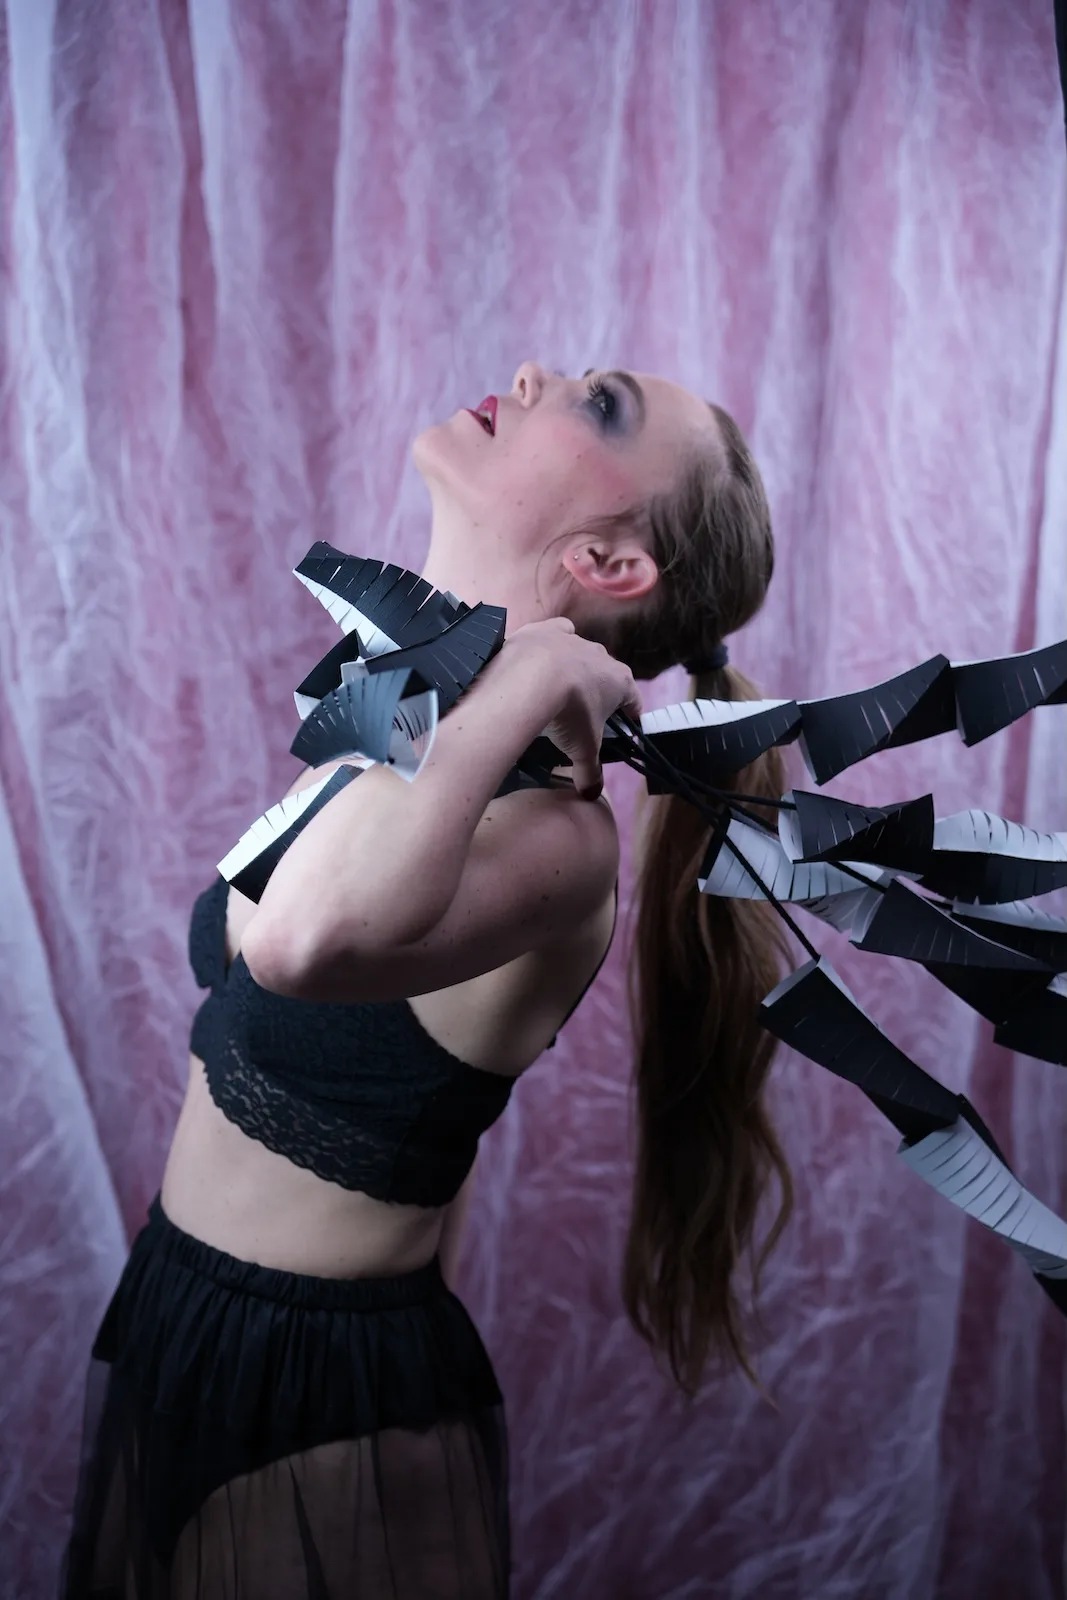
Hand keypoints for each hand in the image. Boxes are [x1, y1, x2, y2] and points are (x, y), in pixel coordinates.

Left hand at [504, 618, 642, 797]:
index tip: (624, 728)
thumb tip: (590, 796)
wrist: (531, 676)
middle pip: (607, 677)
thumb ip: (589, 772)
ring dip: (574, 670)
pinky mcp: (547, 629)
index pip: (633, 701)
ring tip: (557, 691)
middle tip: (583, 717)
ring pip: (582, 654)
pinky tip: (543, 655)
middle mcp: (603, 656)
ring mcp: (575, 639)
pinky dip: (554, 643)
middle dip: (599, 694)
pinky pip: (558, 632)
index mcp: (621, 682)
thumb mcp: (582, 748)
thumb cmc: (568, 712)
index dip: (629, 716)